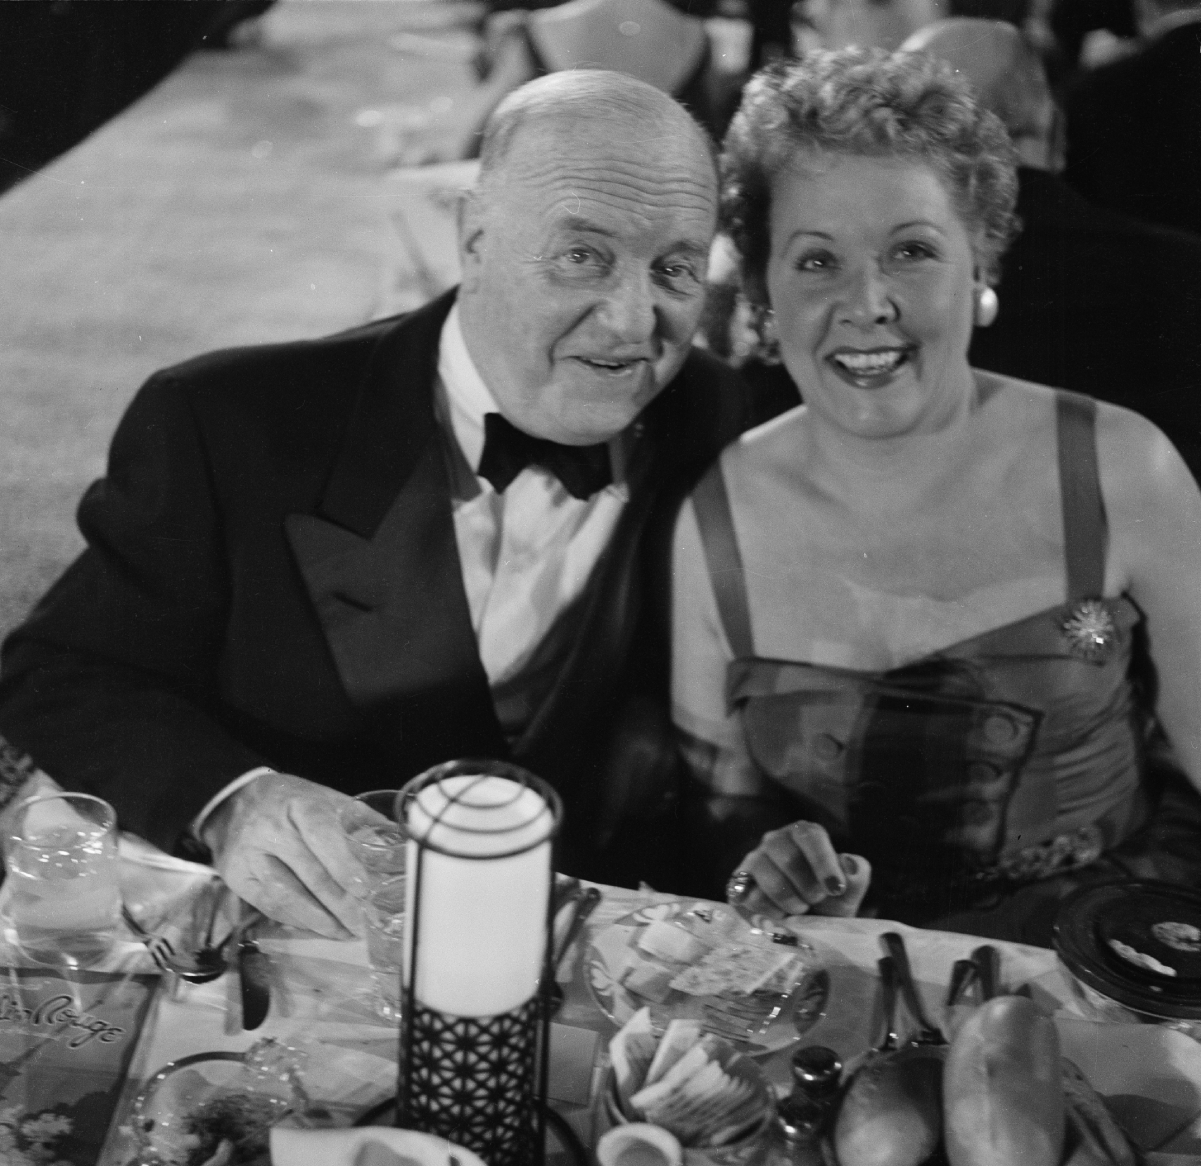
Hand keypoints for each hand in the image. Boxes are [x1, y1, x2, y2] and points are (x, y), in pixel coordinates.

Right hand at [202, 772, 363, 938]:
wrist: (237, 802)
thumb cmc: (294, 803)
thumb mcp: (327, 799)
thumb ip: (362, 820)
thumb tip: (400, 842)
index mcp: (299, 804)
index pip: (321, 835)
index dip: (343, 864)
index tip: (364, 889)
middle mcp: (271, 828)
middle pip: (308, 872)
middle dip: (338, 903)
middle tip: (361, 924)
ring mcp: (250, 854)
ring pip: (286, 895)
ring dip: (318, 920)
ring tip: (343, 933)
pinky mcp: (238, 876)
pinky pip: (268, 905)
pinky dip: (295, 920)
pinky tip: (317, 928)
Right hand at [730, 820, 870, 918]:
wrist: (802, 925)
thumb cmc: (826, 902)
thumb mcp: (848, 892)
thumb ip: (856, 876)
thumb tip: (850, 863)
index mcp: (803, 834)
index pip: (810, 836)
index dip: (823, 862)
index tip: (835, 889)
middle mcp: (776, 840)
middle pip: (788, 857)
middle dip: (808, 887)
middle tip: (816, 900)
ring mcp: (754, 860)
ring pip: (768, 876)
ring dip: (790, 901)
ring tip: (800, 909)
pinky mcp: (739, 882)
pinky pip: (751, 896)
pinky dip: (772, 912)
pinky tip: (782, 915)